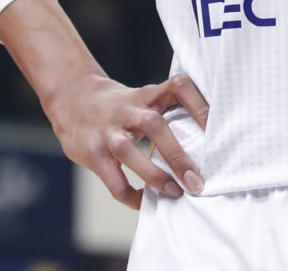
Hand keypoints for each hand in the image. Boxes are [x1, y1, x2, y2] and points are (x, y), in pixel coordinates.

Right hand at [43, 72, 210, 209]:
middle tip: (197, 180)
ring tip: (175, 193)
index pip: (177, 86)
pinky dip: (131, 196)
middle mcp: (128, 111)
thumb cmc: (118, 105)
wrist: (71, 98)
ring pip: (130, 152)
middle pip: (155, 125)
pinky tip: (144, 201)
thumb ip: (167, 112)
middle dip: (177, 155)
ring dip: (155, 175)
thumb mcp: (142, 98)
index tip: (215, 127)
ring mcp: (109, 132)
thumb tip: (207, 139)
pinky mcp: (94, 154)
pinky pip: (114, 181)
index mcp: (147, 95)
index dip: (197, 104)